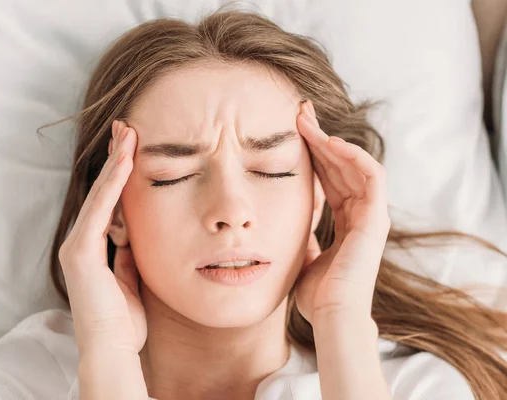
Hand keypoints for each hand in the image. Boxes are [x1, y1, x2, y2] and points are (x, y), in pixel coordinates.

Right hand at [58, 120, 146, 356]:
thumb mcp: (132, 278)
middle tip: (127, 127)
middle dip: (115, 158)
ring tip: (128, 132)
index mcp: (94, 248)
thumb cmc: (124, 320)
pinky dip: (114, 183)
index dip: (120, 175)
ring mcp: (78, 245)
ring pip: (101, 194)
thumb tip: (136, 234)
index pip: (110, 202)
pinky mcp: (80, 251)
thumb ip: (130, 254)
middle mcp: (82, 242)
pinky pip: (101, 210)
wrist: (112, 349)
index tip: (133, 149)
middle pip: (103, 191)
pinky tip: (126, 160)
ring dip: (116, 161)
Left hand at [294, 101, 389, 325]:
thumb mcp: (302, 255)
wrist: (331, 315)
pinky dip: (353, 156)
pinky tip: (330, 142)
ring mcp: (371, 215)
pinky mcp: (376, 217)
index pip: (331, 179)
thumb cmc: (317, 293)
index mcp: (346, 222)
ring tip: (306, 122)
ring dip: (331, 141)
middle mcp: (360, 214)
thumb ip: (303, 238)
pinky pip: (371, 176)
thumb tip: (289, 226)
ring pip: (354, 165)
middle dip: (320, 139)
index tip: (292, 133)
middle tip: (298, 114)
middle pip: (341, 166)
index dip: (314, 155)